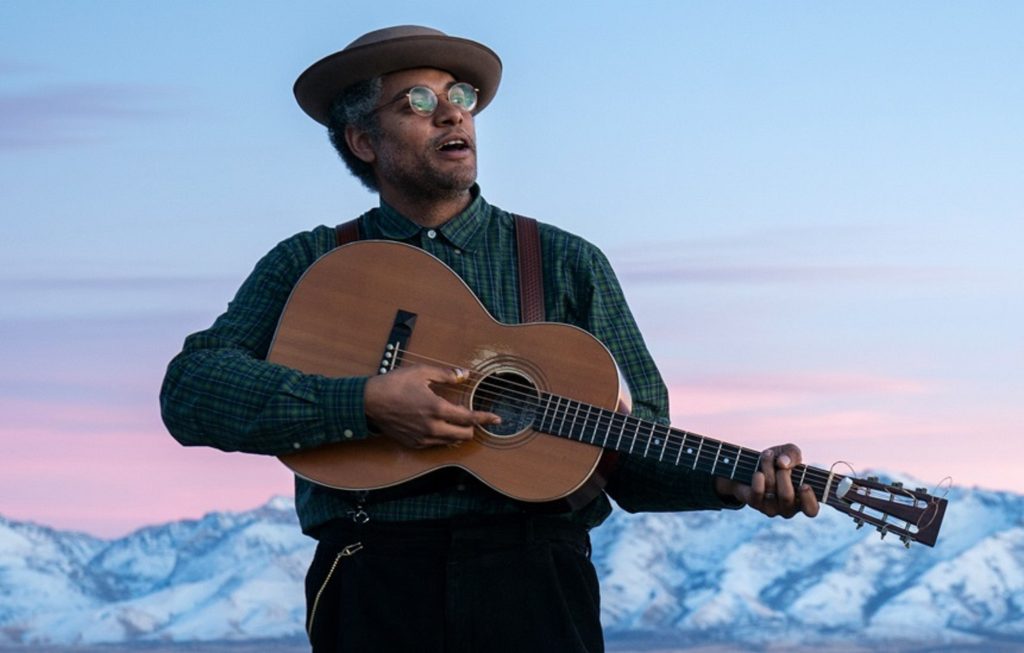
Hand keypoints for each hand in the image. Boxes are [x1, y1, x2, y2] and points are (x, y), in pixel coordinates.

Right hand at [363, 365, 499, 448]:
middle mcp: (432, 427)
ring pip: (451, 441)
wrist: (369, 402)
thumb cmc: (394, 384)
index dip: (485, 418)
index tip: (497, 419)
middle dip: (472, 427)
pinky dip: (443, 436)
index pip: (469, 418)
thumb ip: (446, 374)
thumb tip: (464, 374)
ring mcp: (423, 438)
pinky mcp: (414, 444)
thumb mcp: (421, 372)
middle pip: (464, 435)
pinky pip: (436, 444)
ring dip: (458, 433)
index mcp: (437, 408)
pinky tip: (439, 426)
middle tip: (472, 417)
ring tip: (456, 421)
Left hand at [715, 444, 819, 518]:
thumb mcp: (790, 453)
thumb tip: (783, 463)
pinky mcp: (755, 504)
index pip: (811, 510)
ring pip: (771, 490)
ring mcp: (771, 508)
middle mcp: (788, 508)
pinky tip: (758, 472)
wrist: (753, 464)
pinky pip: (757, 493)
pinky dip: (757, 478)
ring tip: (768, 456)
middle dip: (783, 474)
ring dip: (768, 468)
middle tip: (780, 463)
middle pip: (786, 496)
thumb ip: (793, 455)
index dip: (808, 499)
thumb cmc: (778, 460)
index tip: (805, 485)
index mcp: (803, 500)